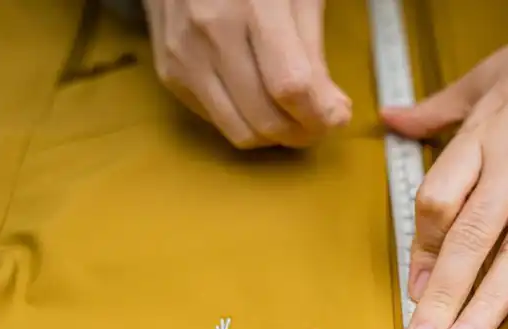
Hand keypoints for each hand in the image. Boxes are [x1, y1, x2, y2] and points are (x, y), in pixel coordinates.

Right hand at [143, 0, 350, 147]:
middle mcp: (211, 34)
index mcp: (252, 5)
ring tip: (294, 117)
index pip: (290, 85)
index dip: (320, 114)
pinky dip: (246, 121)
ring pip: (240, 132)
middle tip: (321, 123)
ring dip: (275, 136)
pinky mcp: (169, 72)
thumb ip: (313, 52)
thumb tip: (331, 111)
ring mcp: (184, 56)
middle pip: (265, 118)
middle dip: (304, 132)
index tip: (338, 117)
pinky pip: (217, 121)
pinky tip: (259, 99)